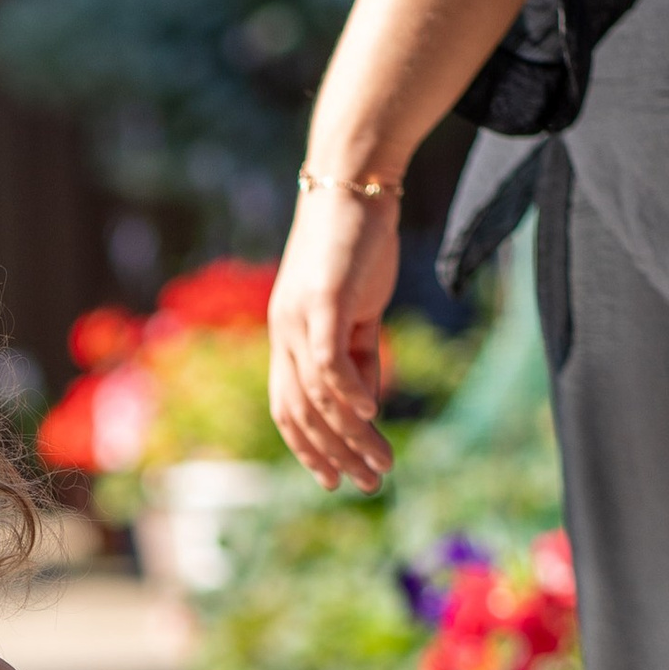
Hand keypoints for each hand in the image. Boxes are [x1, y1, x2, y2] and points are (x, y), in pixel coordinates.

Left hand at [268, 185, 397, 493]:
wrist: (354, 184)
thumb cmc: (357, 246)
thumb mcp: (359, 311)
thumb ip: (359, 355)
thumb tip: (366, 405)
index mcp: (287, 338)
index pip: (289, 408)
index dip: (308, 449)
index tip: (336, 480)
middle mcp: (284, 333)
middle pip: (301, 412)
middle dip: (334, 455)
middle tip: (369, 485)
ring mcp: (298, 317)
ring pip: (319, 395)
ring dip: (352, 435)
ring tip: (384, 463)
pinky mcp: (322, 298)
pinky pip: (329, 358)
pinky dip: (348, 391)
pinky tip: (370, 416)